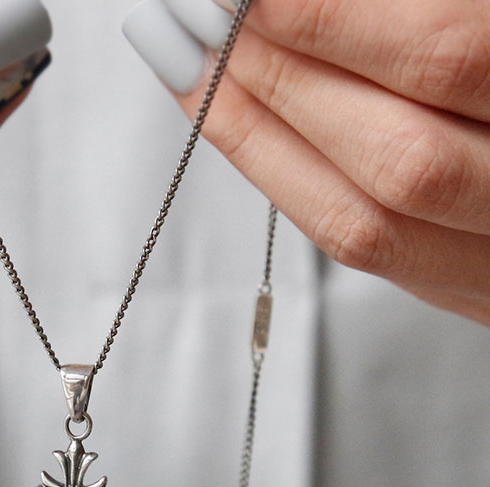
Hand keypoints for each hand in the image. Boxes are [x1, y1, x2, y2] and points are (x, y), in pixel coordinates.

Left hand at [125, 0, 489, 326]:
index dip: (324, 18)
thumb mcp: (485, 24)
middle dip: (273, 85)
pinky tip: (245, 130)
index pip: (442, 54)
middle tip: (191, 26)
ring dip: (259, 145)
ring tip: (192, 76)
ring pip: (365, 226)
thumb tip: (277, 3)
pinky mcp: (468, 292)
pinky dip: (287, 187)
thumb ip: (414, 14)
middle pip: (395, 161)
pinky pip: (364, 253)